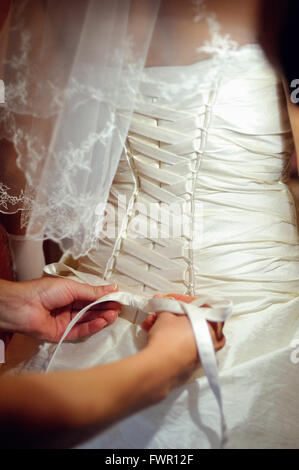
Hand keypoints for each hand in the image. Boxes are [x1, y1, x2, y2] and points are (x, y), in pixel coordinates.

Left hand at [0, 278, 120, 341]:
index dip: (104, 297)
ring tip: (113, 314)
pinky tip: (102, 321)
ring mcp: (65, 321)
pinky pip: (80, 331)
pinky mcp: (62, 333)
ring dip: (101, 317)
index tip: (117, 297)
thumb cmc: (42, 291)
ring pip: (88, 320)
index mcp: (69, 293)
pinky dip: (92, 326)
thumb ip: (93, 292)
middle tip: (118, 307)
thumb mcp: (72, 288)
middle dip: (105, 308)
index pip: (91, 296)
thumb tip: (111, 288)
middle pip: (91, 309)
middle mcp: (68, 307)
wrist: (23, 306)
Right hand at [142, 293, 225, 389]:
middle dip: (171, 315)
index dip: (182, 301)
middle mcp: (210, 342)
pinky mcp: (189, 366)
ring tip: (150, 324)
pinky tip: (153, 335)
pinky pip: (180, 347)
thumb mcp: (166, 315)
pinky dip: (170, 340)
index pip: (199, 307)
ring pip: (184, 335)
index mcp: (212, 326)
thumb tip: (160, 300)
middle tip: (159, 312)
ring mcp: (200, 355)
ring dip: (166, 327)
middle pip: (190, 322)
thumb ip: (165, 305)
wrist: (160, 367)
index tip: (170, 300)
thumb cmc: (169, 339)